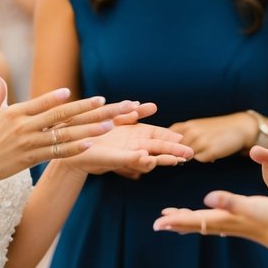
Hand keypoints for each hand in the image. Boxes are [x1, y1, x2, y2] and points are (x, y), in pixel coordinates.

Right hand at [0, 77, 149, 186]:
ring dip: (88, 129)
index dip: (56, 97)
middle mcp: (24, 127)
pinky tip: (89, 145)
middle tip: (104, 103)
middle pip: (59, 116)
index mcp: (13, 113)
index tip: (73, 92)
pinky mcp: (31, 159)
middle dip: (84, 109)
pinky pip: (57, 153)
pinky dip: (74, 149)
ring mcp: (30, 144)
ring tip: (107, 125)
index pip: (39, 103)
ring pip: (64, 135)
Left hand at [73, 120, 192, 175]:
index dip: (172, 139)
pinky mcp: (117, 160)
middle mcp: (136, 146)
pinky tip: (148, 158)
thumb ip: (134, 113)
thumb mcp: (118, 117)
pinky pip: (130, 161)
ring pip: (149, 159)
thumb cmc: (98, 131)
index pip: (161, 137)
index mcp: (139, 135)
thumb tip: (153, 106)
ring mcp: (128, 155)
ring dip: (161, 160)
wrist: (78, 144)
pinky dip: (140, 161)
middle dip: (174, 152)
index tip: (184, 139)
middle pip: (159, 150)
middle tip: (189, 155)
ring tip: (174, 160)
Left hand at [154, 189, 267, 253]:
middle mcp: (225, 224)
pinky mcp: (242, 225)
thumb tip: (206, 198)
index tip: (156, 223)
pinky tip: (207, 221)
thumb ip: (228, 201)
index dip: (174, 220)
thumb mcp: (249, 205)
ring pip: (204, 223)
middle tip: (160, 222)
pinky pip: (216, 223)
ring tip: (176, 219)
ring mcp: (233, 225)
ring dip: (188, 221)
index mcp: (222, 218)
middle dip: (177, 222)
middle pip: (195, 223)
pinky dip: (205, 221)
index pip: (192, 220)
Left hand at [170, 113, 256, 162]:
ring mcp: (200, 141)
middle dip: (174, 156)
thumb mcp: (195, 128)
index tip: (163, 155)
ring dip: (190, 158)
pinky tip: (212, 152)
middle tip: (177, 159)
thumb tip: (166, 151)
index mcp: (184, 126)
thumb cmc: (214, 129)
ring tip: (201, 151)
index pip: (165, 141)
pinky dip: (205, 158)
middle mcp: (190, 132)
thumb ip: (180, 137)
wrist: (238, 127)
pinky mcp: (210, 151)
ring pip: (187, 157)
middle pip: (173, 152)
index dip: (163, 149)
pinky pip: (201, 160)